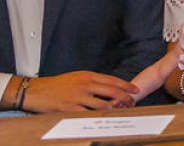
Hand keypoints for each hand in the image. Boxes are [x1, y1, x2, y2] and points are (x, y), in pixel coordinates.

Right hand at [21, 72, 136, 112]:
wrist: (35, 90)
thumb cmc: (56, 85)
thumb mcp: (76, 77)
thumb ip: (91, 82)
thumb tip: (108, 88)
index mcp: (87, 76)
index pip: (112, 80)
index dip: (126, 85)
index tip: (135, 90)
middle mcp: (85, 84)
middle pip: (111, 91)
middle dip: (125, 98)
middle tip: (132, 103)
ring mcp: (78, 97)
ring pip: (102, 104)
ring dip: (114, 109)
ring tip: (121, 113)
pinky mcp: (69, 108)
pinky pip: (88, 115)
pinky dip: (98, 118)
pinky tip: (104, 120)